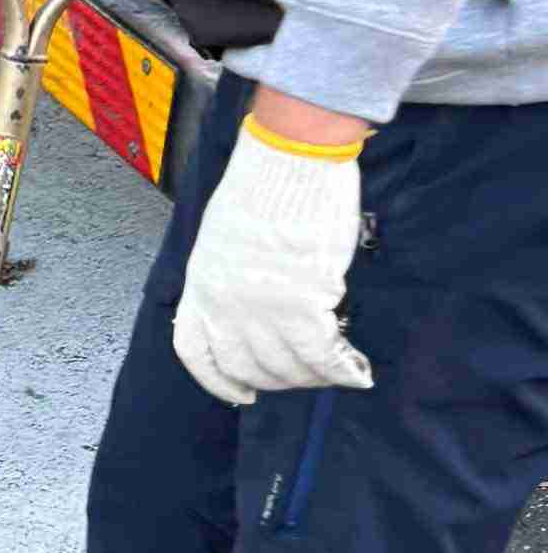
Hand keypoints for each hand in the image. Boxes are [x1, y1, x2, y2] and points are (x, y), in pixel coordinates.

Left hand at [172, 105, 373, 405]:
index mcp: (201, 286)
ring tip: (334, 372)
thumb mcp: (222, 236)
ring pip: (287, 366)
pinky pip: (321, 354)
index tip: (240, 393)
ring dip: (314, 377)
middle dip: (277, 380)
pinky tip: (355, 371)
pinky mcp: (303, 303)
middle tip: (303, 377)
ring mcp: (262, 308)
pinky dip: (340, 369)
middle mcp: (225, 305)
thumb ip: (227, 275)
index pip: (196, 353)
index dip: (218, 382)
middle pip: (247, 367)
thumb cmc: (263, 184)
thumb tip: (247, 300)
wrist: (289, 158)